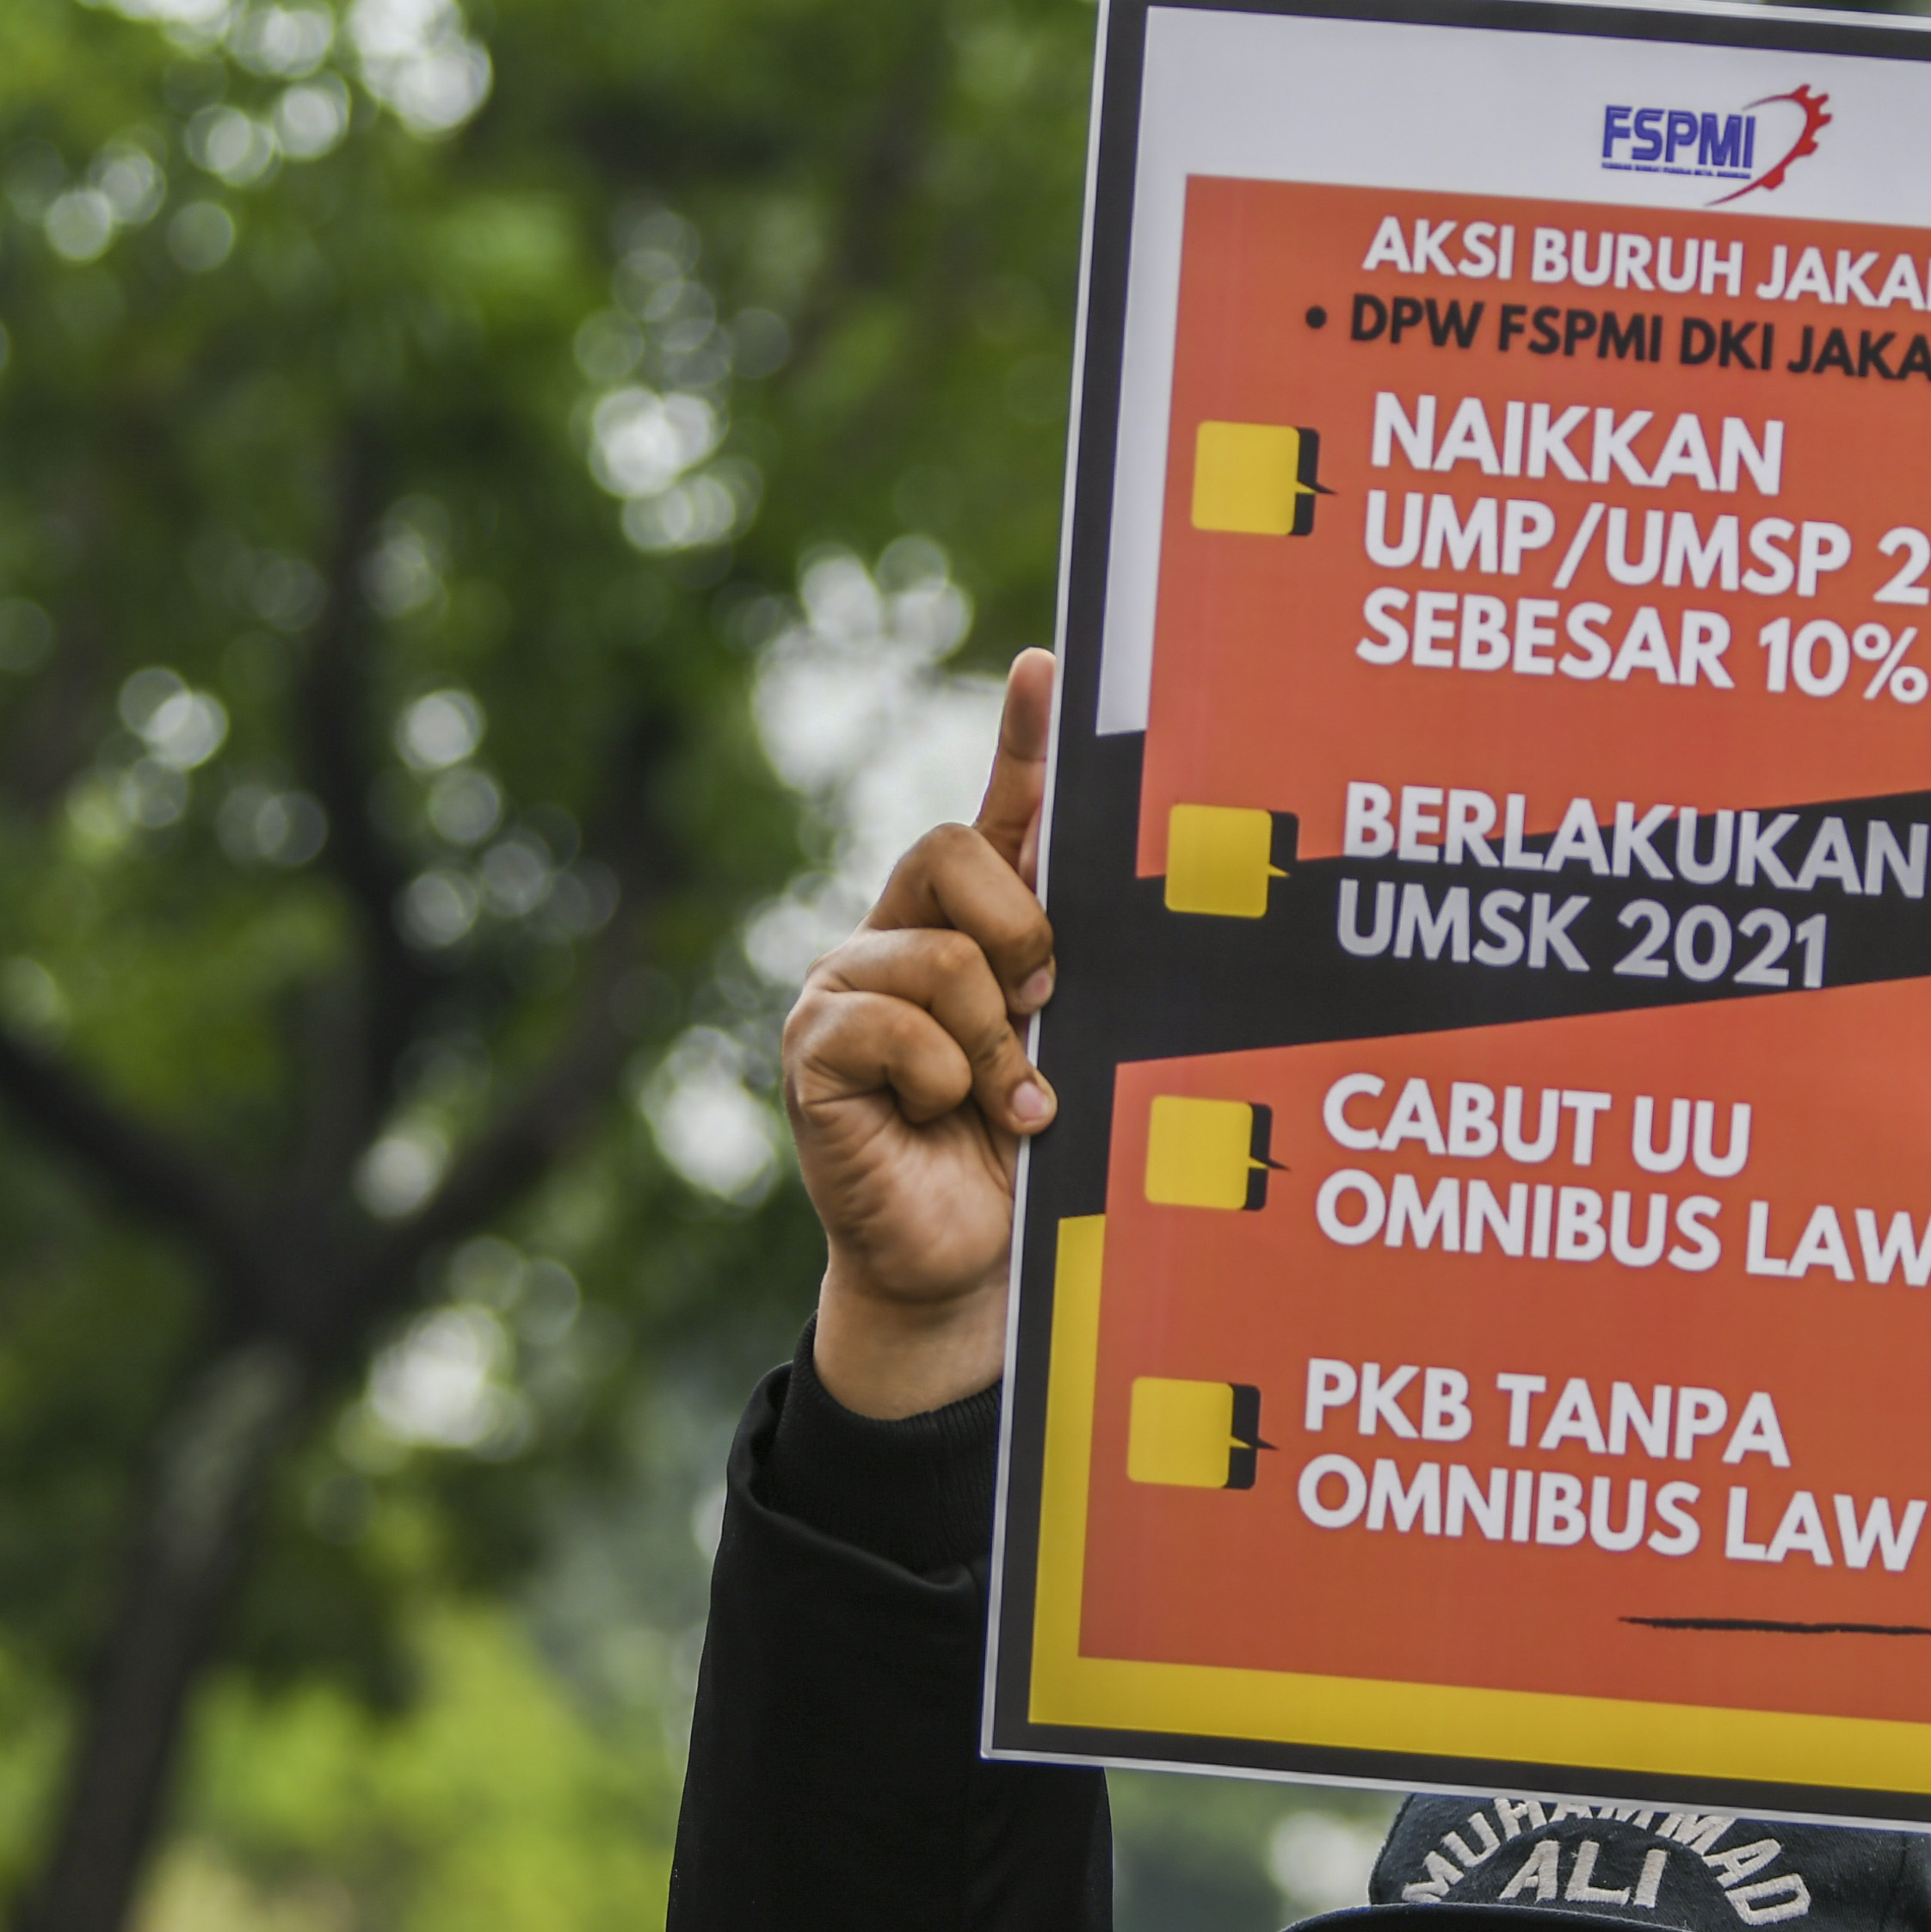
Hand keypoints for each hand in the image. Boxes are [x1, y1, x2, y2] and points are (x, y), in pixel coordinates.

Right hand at [782, 649, 1059, 1416]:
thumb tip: (1119, 887)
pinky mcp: (811, 1051)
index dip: (1023, 737)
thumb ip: (1077, 970)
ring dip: (995, 1040)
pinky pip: (887, 1025)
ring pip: (935, 951)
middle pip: (954, 849)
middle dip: (1021, 931)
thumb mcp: (1074, 1049)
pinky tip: (949, 1119)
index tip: (1051, 665)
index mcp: (974, 923)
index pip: (1001, 811)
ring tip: (1011, 1104)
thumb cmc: (1028, 1157)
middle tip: (1046, 1012)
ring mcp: (845, 988)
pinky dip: (942, 1078)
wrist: (967, 1266)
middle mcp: (899, 934)